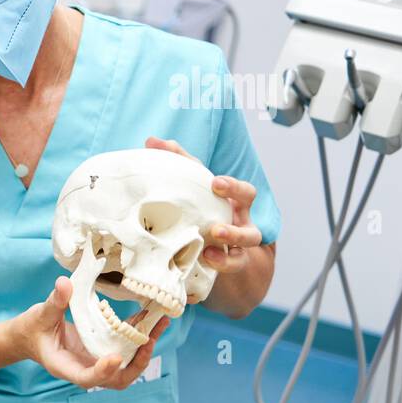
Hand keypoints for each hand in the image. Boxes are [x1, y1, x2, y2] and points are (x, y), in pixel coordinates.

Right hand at [17, 276, 171, 389]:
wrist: (29, 336)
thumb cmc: (32, 329)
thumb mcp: (40, 314)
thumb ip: (55, 301)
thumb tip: (65, 282)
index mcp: (64, 366)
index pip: (86, 378)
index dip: (102, 372)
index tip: (114, 357)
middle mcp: (83, 368)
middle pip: (115, 379)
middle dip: (136, 363)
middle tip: (148, 340)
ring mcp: (95, 362)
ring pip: (126, 367)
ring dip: (144, 350)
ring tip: (158, 325)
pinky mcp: (102, 352)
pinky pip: (125, 351)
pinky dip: (139, 339)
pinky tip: (149, 319)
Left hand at [145, 136, 263, 290]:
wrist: (216, 257)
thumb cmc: (203, 217)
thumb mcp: (192, 193)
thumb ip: (176, 167)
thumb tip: (152, 140)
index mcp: (230, 199)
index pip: (237, 185)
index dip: (229, 183)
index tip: (214, 182)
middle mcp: (240, 216)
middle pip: (248, 198)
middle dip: (235, 191)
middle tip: (217, 188)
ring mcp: (240, 240)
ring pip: (250, 236)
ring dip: (233, 233)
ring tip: (215, 232)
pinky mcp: (234, 261)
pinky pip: (235, 262)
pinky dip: (223, 260)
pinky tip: (208, 257)